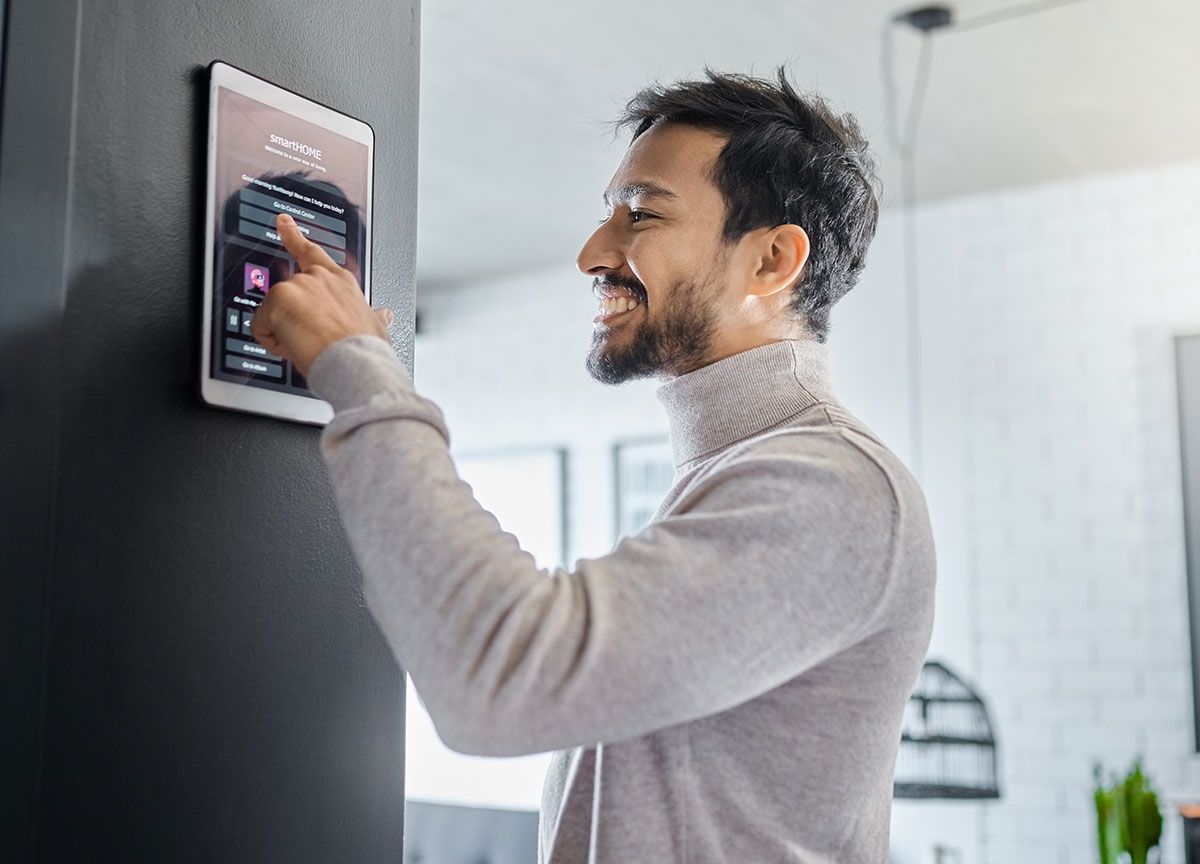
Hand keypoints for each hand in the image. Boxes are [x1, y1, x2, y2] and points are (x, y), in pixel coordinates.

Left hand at [250, 213, 392, 375]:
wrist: (355, 363)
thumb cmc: (365, 349)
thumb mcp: (376, 327)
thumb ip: (375, 316)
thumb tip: (385, 314)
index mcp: (341, 281)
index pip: (312, 253)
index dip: (293, 235)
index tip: (282, 221)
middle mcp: (318, 277)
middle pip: (286, 292)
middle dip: (289, 316)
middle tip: (310, 338)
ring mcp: (297, 285)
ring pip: (273, 311)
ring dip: (283, 332)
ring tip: (308, 346)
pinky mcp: (278, 299)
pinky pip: (260, 326)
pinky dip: (271, 341)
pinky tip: (294, 347)